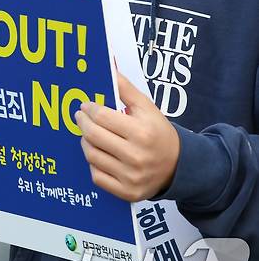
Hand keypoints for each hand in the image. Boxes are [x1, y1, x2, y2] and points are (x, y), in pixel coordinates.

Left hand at [75, 73, 179, 201]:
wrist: (180, 167)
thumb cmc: (159, 133)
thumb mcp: (147, 108)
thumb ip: (126, 89)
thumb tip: (108, 67)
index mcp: (142, 133)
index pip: (102, 117)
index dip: (89, 109)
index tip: (85, 105)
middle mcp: (136, 156)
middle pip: (93, 136)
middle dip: (82, 123)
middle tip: (80, 117)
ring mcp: (130, 177)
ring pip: (91, 155)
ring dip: (86, 142)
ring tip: (89, 134)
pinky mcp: (126, 192)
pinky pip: (96, 176)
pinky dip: (93, 163)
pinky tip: (98, 154)